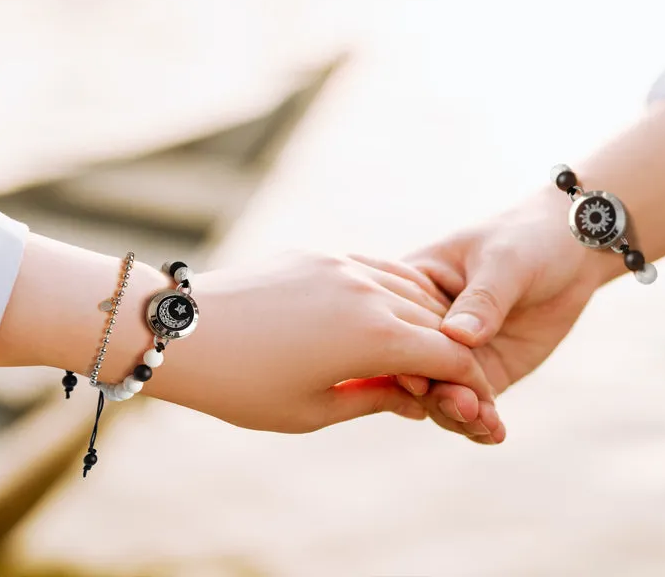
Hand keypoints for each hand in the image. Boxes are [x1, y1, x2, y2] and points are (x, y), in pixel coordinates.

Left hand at [142, 251, 502, 434]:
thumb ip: (375, 398)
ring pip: (410, 288)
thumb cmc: (243, 386)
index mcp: (373, 336)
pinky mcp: (321, 255)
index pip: (448, 355)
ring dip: (428, 318)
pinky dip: (397, 291)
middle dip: (452, 353)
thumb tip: (416, 398)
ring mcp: (343, 266)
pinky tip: (395, 309)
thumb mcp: (313, 410)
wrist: (185, 332)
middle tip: (455, 380)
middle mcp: (368, 291)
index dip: (471, 381)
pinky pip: (377, 268)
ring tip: (426, 348)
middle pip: (435, 321)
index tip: (479, 400)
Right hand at [391, 187, 603, 442]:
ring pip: (440, 393)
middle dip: (434, 393)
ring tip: (484, 423)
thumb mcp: (504, 260)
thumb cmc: (526, 239)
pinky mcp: (485, 371)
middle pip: (415, 366)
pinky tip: (494, 433)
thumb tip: (457, 336)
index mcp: (415, 286)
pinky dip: (480, 421)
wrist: (572, 250)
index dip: (404, 354)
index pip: (398, 324)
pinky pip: (474, 403)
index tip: (418, 379)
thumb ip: (482, 299)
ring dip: (457, 413)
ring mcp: (455, 352)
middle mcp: (427, 324)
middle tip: (462, 407)